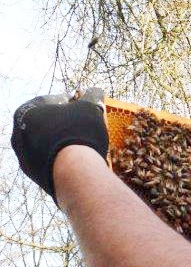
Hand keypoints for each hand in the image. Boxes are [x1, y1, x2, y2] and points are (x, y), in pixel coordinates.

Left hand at [11, 87, 108, 202]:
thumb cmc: (78, 132)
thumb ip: (92, 97)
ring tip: (83, 141)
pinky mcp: (35, 175)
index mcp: (26, 113)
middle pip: (46, 123)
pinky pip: (50, 160)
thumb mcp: (89, 108)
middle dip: (64, 122)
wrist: (74, 172)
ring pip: (47, 143)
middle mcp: (19, 134)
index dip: (70, 101)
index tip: (83, 104)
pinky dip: (62, 157)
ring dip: (63, 140)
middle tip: (84, 123)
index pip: (49, 101)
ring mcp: (25, 156)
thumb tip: (96, 91)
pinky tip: (78, 157)